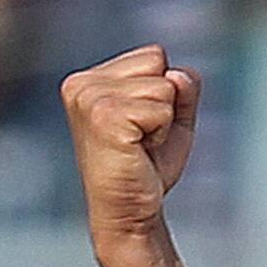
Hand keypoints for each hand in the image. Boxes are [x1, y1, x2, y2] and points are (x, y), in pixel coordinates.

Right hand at [61, 44, 200, 255]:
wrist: (132, 210)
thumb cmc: (148, 167)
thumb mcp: (174, 117)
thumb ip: (183, 86)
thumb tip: (177, 75)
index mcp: (91, 78)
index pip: (155, 56)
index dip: (164, 93)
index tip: (143, 126)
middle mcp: (83, 83)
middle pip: (160, 65)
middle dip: (165, 105)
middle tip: (143, 139)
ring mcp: (90, 97)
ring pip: (165, 86)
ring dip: (164, 121)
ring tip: (140, 145)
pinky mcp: (104, 115)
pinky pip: (162, 108)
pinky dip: (162, 132)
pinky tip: (139, 150)